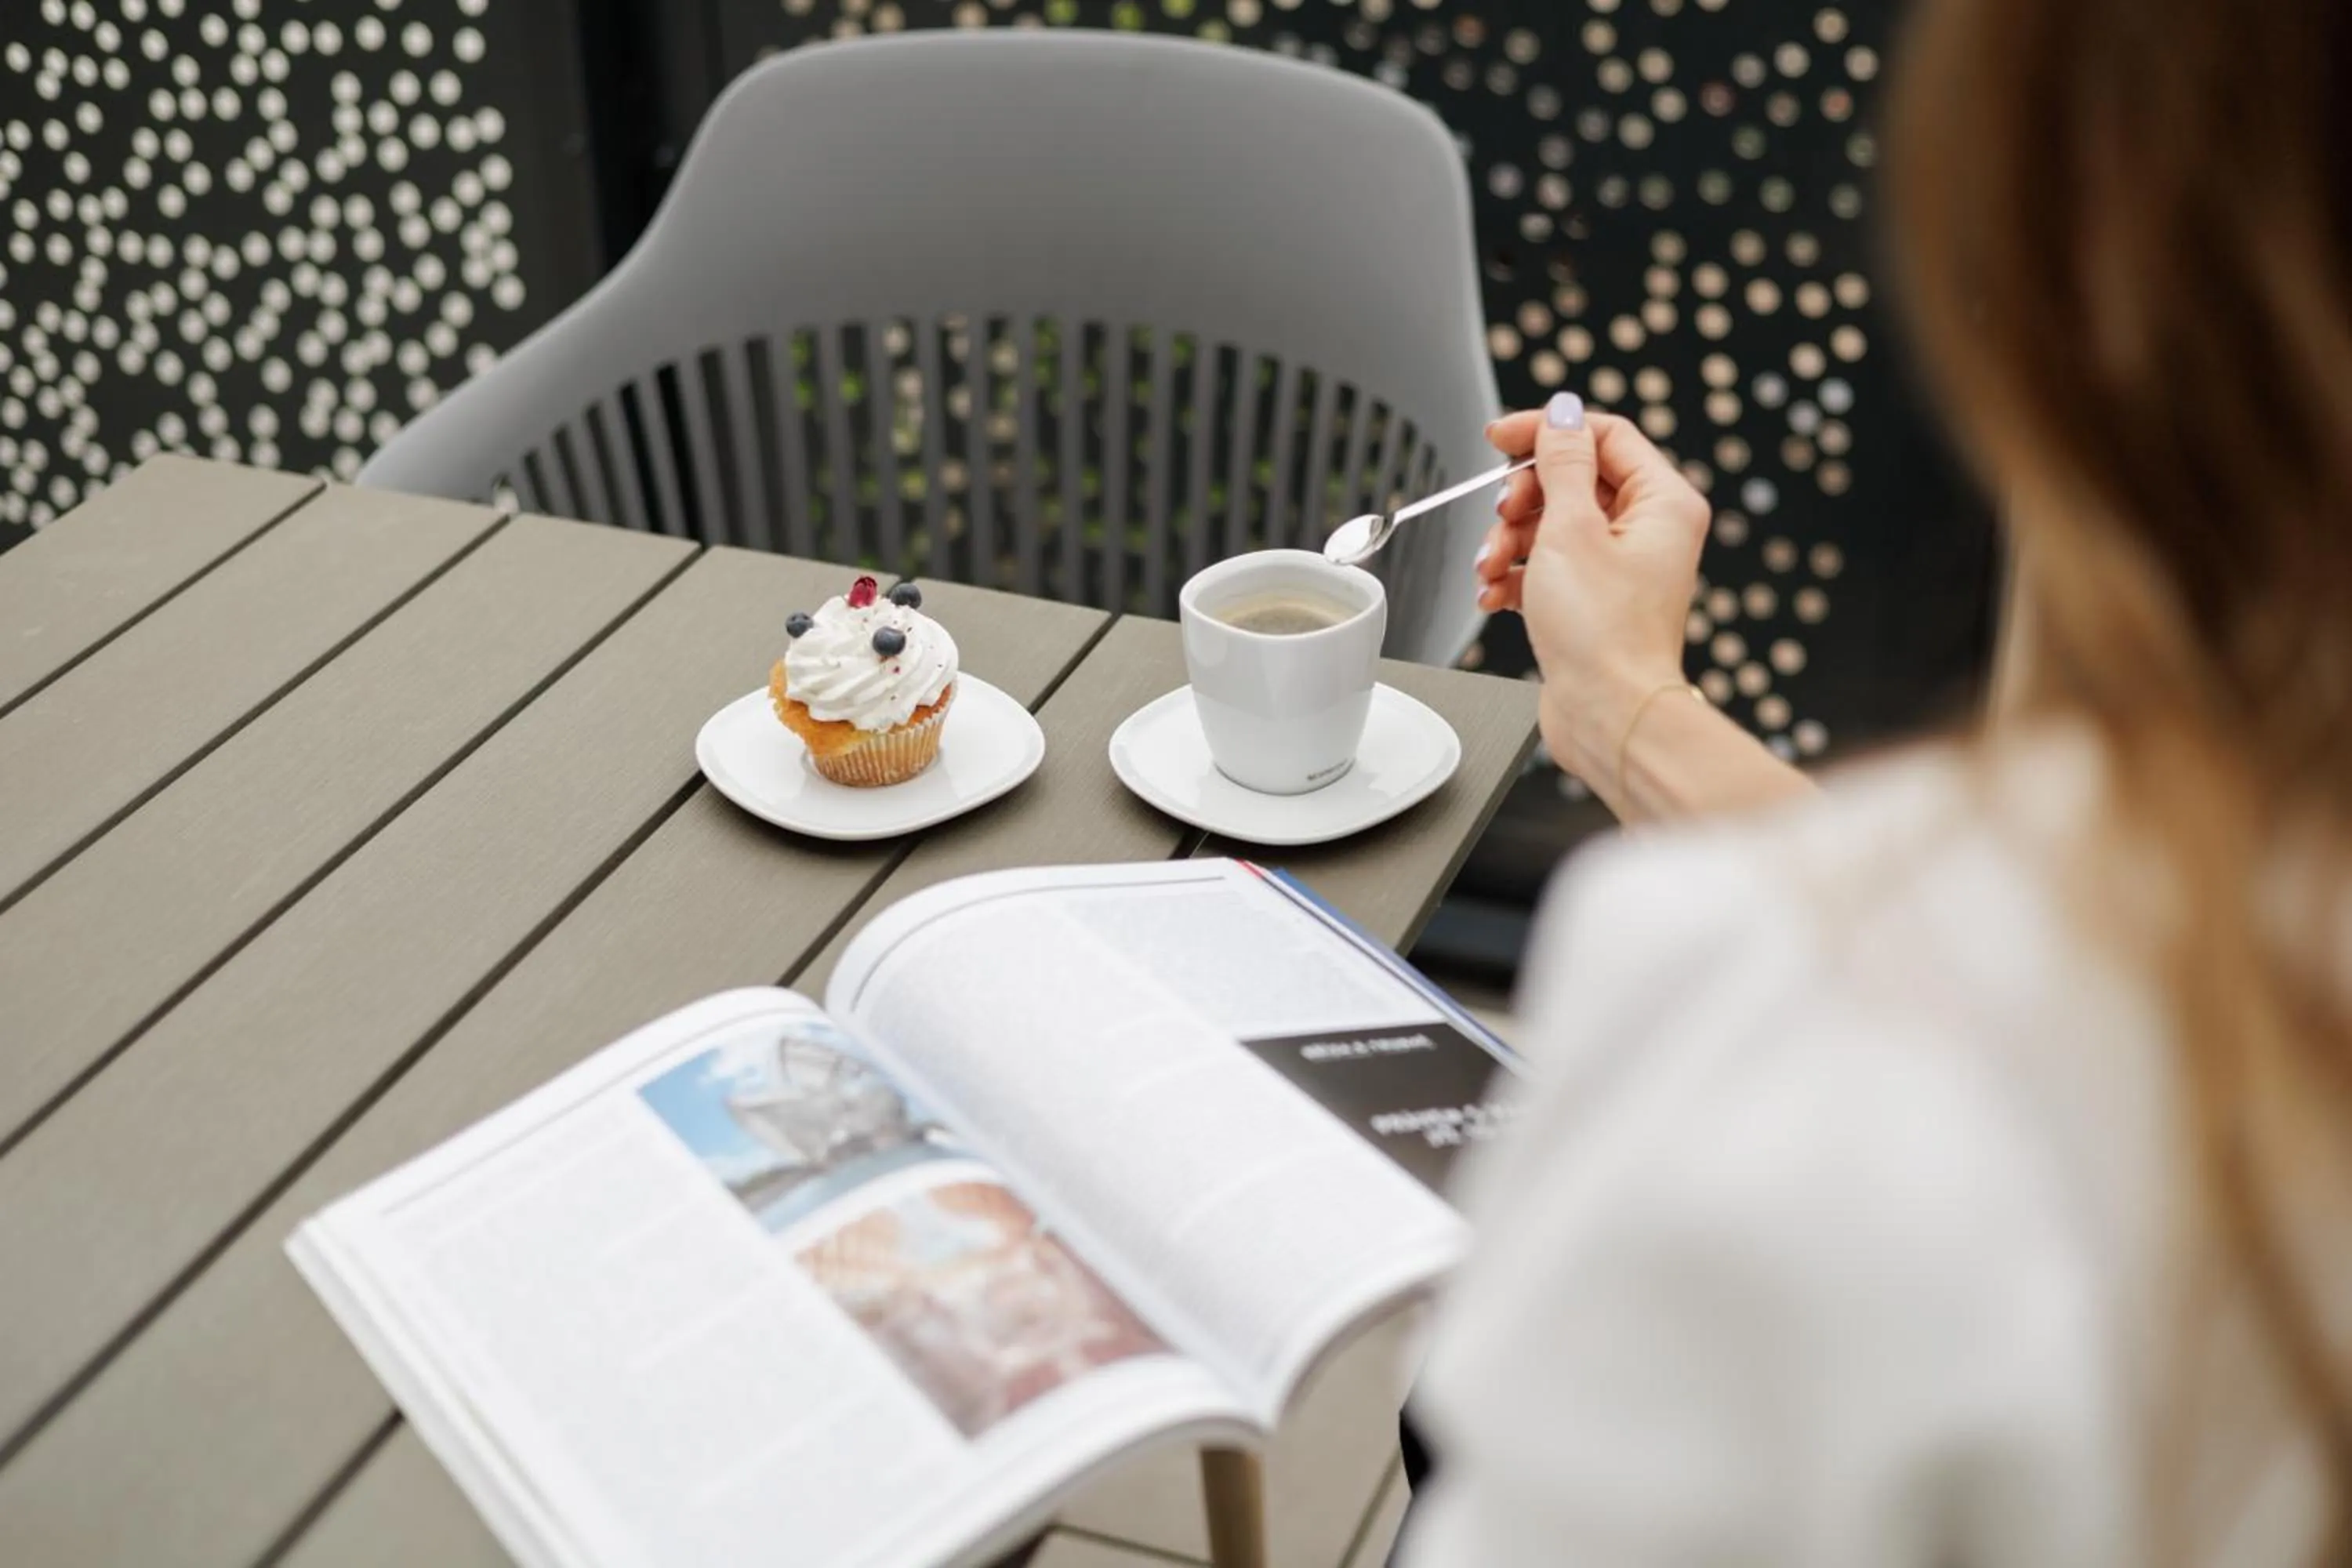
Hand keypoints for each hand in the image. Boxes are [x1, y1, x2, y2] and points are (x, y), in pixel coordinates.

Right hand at [1475, 394, 1710, 781]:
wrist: (1608, 716)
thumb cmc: (1603, 633)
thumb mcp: (1570, 530)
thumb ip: (1563, 463)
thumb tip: (1562, 414)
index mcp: (1662, 501)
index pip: (1603, 435)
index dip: (1547, 430)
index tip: (1499, 438)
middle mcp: (1649, 531)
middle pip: (1572, 481)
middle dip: (1522, 500)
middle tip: (1502, 519)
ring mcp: (1622, 568)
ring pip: (1553, 525)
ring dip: (1510, 542)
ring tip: (1491, 569)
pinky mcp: (1595, 602)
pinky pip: (1548, 567)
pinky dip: (1517, 576)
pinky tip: (1494, 594)